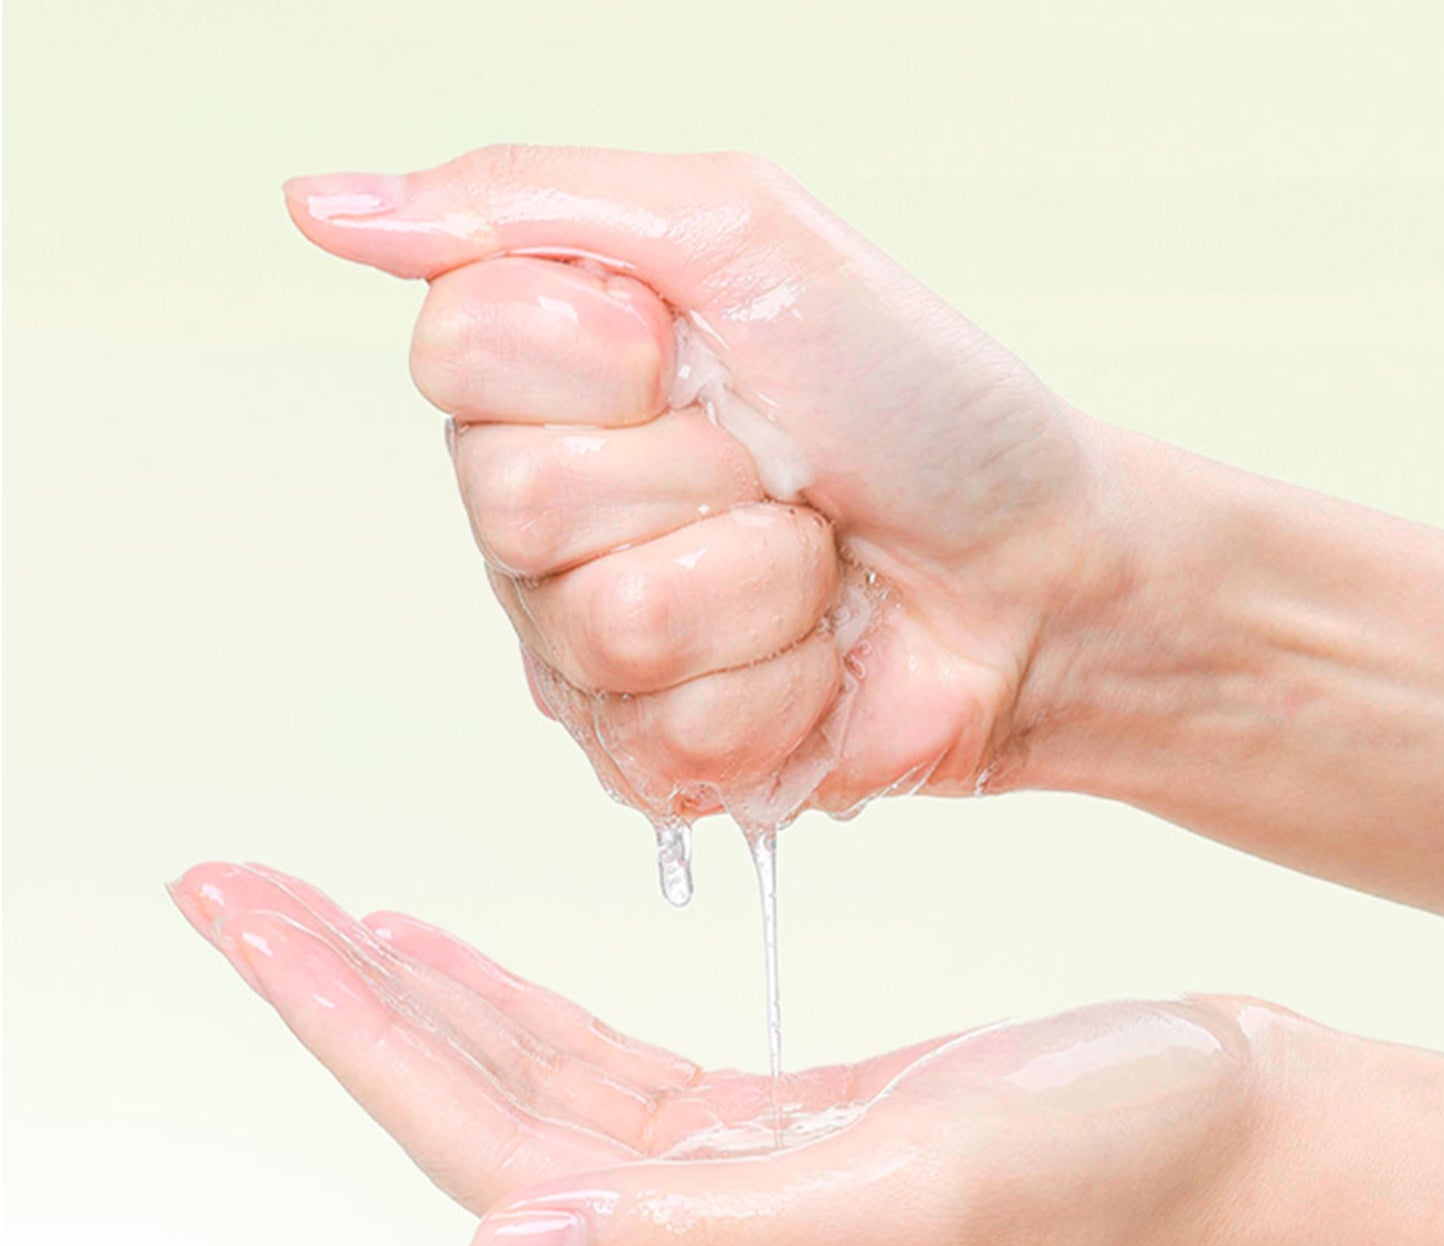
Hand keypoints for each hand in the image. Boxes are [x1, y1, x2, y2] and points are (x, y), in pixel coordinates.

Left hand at [169, 860, 1270, 1245]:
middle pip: (472, 1112)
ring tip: (304, 911)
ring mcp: (721, 1193)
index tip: (253, 924)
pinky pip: (593, 1069)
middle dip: (340, 997)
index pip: (486, 1151)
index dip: (357, 1034)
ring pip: (519, 1083)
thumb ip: (713, 1234)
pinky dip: (507, 1003)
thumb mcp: (932, 1190)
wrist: (1228, 1124)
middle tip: (228, 891)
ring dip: (409, 993)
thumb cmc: (1116, 1155)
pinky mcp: (760, 1132)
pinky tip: (439, 955)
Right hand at [283, 148, 1112, 818]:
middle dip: (705, 477)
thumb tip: (321, 203)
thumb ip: (531, 204)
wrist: (1034, 571)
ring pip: (607, 625)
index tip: (703, 353)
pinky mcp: (645, 756)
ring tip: (813, 567)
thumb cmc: (922, 406)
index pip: (456, 354)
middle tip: (784, 472)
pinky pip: (665, 731)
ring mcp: (584, 651)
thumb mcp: (748, 234)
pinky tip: (816, 659)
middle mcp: (539, 521)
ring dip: (762, 586)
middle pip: (520, 504)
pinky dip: (783, 686)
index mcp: (546, 382)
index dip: (603, 355)